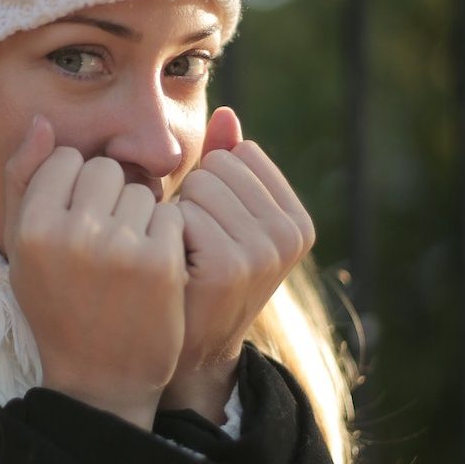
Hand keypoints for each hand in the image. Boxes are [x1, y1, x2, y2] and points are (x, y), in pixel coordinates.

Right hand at [3, 115, 187, 429]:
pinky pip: (169, 213)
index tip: (75, 221)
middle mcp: (70, 234)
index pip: (64, 159)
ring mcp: (117, 248)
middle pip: (104, 168)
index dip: (75, 185)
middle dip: (109, 196)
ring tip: (126, 256)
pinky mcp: (159, 262)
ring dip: (140, 214)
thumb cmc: (58, 304)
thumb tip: (43, 122)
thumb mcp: (23, 249)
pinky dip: (166, 235)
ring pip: (140, 188)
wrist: (101, 377)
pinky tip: (151, 267)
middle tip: (104, 241)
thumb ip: (24, 181)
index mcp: (31, 228)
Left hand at [161, 107, 315, 419]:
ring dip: (178, 215)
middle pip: (219, 166)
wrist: (185, 351)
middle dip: (194, 197)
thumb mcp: (222, 217)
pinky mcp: (229, 266)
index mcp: (297, 220)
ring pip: (200, 185)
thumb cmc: (197, 274)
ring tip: (184, 256)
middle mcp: (291, 235)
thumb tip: (225, 112)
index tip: (212, 228)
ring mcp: (264, 252)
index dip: (211, 183)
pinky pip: (184, 212)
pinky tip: (174, 268)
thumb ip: (226, 165)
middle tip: (193, 247)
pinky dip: (167, 234)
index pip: (240, 153)